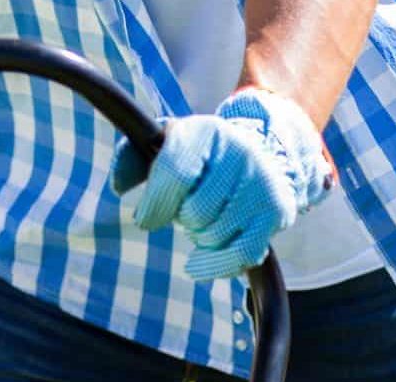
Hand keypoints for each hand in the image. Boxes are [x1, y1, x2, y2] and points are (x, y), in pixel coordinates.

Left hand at [111, 87, 334, 280]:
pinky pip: (242, 256)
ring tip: (205, 220)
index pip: (176, 173)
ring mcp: (262, 184)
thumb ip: (131, 160)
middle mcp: (240, 153)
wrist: (258, 154)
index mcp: (205, 130)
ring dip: (199, 237)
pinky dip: (216, 265)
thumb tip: (118, 187)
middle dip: (182, 218)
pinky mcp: (276, 213)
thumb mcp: (163, 145)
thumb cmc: (199, 156)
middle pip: (195, 211)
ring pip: (215, 235)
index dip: (156, 204)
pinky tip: (201, 262)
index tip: (147, 219)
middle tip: (187, 209)